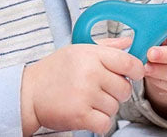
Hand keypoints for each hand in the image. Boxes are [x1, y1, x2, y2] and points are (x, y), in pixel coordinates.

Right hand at [21, 37, 143, 135]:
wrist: (30, 92)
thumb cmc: (55, 70)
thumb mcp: (79, 50)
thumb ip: (107, 46)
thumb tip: (130, 43)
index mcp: (91, 54)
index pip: (128, 62)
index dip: (137, 70)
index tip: (134, 75)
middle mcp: (90, 73)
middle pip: (125, 88)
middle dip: (117, 92)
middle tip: (101, 89)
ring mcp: (85, 95)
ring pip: (116, 107)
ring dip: (106, 107)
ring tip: (89, 100)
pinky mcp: (80, 116)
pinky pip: (106, 123)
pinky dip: (100, 122)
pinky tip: (88, 113)